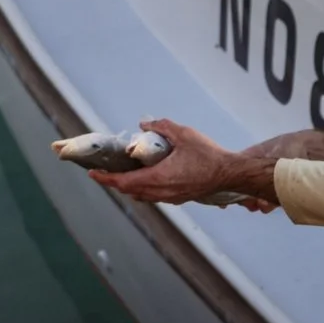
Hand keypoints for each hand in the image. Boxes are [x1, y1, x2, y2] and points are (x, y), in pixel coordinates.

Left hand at [90, 119, 276, 211]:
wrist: (230, 173)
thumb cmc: (209, 154)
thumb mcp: (184, 133)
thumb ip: (162, 127)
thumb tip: (145, 124)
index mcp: (158, 178)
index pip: (124, 183)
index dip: (106, 179)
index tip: (93, 174)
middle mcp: (162, 192)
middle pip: (130, 191)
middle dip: (115, 183)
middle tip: (105, 172)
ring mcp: (171, 198)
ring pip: (142, 196)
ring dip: (130, 187)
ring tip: (123, 175)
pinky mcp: (179, 198)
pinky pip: (154, 196)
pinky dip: (144, 188)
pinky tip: (147, 178)